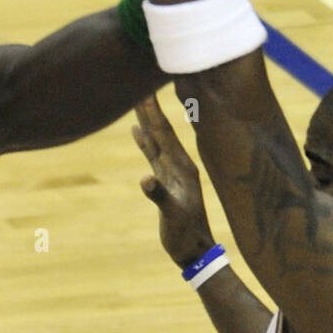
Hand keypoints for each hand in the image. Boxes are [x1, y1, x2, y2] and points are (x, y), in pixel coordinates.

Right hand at [132, 94, 216, 267]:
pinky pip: (153, 153)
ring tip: (137, 100)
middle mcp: (179, 164)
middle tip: (140, 82)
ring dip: (147, 120)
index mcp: (182, 168)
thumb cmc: (185, 235)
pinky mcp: (166, 180)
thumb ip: (160, 197)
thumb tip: (145, 180)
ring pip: (157, 139)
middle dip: (150, 108)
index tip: (146, 89)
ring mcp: (173, 171)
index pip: (164, 134)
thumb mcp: (174, 217)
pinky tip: (137, 131)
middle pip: (161, 130)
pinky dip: (145, 140)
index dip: (154, 113)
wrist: (195, 250)